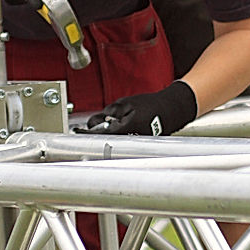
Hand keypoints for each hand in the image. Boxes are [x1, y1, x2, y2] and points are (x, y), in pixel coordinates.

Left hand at [79, 81, 197, 135]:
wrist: (172, 109)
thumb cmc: (151, 104)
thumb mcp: (127, 102)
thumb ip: (110, 112)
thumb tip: (97, 120)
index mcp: (128, 127)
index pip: (102, 134)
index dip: (87, 133)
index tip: (77, 132)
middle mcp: (132, 139)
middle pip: (107, 141)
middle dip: (98, 134)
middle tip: (91, 127)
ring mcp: (138, 145)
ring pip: (116, 143)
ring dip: (109, 135)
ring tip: (111, 125)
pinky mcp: (142, 146)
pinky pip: (125, 143)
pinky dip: (120, 137)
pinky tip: (122, 129)